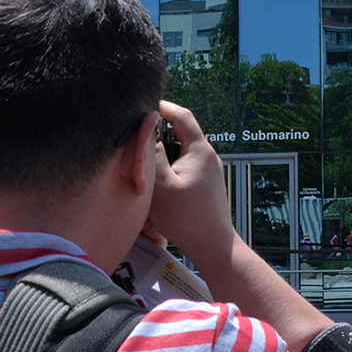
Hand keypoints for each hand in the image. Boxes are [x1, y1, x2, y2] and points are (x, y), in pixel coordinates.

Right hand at [147, 100, 235, 267]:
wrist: (213, 246)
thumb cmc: (189, 219)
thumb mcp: (162, 184)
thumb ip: (152, 154)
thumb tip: (147, 130)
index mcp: (200, 150)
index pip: (181, 116)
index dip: (162, 107)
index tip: (144, 106)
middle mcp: (208, 156)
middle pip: (180, 133)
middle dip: (158, 134)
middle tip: (138, 140)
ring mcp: (208, 171)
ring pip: (181, 152)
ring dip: (163, 155)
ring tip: (146, 166)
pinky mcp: (205, 184)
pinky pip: (184, 167)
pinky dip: (169, 169)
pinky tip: (158, 184)